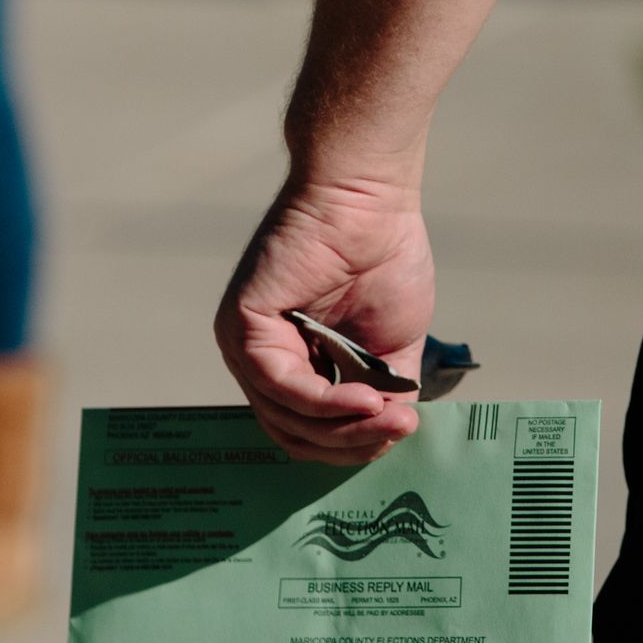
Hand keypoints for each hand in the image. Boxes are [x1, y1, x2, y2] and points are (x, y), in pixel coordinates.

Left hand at [215, 175, 433, 463]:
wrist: (369, 200)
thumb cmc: (383, 256)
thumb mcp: (390, 345)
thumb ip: (383, 393)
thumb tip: (385, 435)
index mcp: (290, 360)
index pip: (304, 429)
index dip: (352, 443)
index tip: (399, 431)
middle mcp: (259, 356)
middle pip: (292, 433)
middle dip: (351, 442)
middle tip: (398, 429)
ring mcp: (244, 342)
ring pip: (285, 418)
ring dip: (345, 428)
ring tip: (391, 418)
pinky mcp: (243, 325)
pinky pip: (281, 386)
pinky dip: (328, 402)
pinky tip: (365, 400)